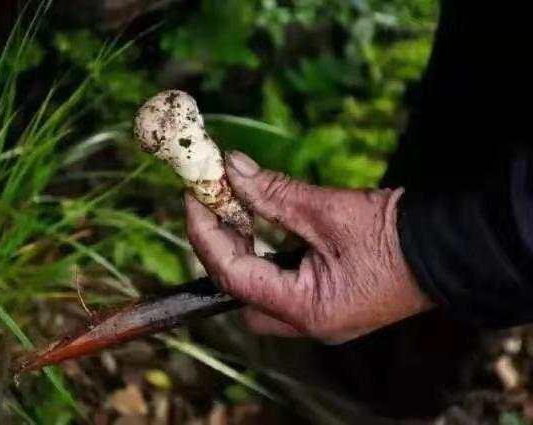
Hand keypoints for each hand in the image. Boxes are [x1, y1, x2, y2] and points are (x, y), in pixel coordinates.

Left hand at [185, 151, 433, 343]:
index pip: (234, 276)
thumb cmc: (396, 233)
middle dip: (219, 249)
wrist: (450, 248)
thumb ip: (273, 193)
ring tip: (235, 210)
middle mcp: (308, 323)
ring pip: (258, 292)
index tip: (194, 196)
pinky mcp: (327, 303)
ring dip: (242, 251)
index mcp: (307, 310)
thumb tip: (230, 167)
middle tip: (213, 206)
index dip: (207, 234)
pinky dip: (265, 256)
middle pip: (240, 293)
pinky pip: (281, 285)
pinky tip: (261, 225)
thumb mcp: (328, 210)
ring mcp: (318, 317)